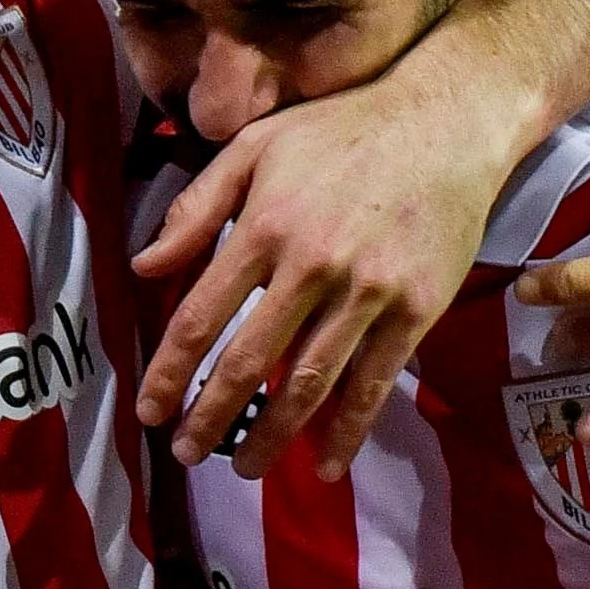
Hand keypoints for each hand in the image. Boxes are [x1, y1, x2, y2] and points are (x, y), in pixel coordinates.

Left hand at [133, 49, 545, 482]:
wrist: (446, 121)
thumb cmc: (340, 130)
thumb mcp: (255, 146)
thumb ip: (197, 208)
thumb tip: (143, 267)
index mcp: (264, 227)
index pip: (200, 317)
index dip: (170, 372)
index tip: (150, 411)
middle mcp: (312, 266)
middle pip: (249, 360)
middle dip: (212, 416)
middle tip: (188, 454)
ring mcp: (368, 292)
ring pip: (310, 382)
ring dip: (273, 434)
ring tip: (246, 467)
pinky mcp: (416, 309)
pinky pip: (375, 381)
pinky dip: (349, 429)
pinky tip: (327, 463)